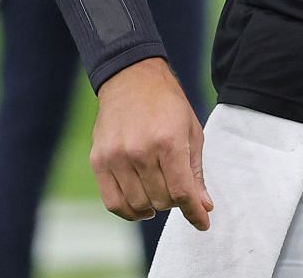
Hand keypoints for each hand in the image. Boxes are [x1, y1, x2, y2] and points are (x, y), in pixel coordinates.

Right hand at [90, 58, 213, 229]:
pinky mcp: (99, 161)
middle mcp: (140, 151)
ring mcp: (116, 157)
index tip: (202, 223)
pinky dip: (129, 211)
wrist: (132, 79)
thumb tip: (204, 208)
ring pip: (139, 205)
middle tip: (178, 188)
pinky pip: (113, 202)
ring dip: (154, 206)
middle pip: (162, 201)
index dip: (194, 213)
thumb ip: (196, 173)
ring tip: (160, 193)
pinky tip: (140, 205)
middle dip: (176, 201)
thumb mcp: (191, 132)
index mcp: (168, 142)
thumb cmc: (168, 105)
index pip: (182, 192)